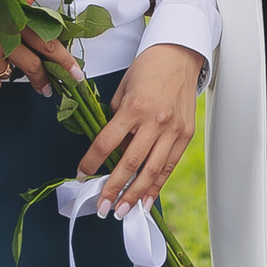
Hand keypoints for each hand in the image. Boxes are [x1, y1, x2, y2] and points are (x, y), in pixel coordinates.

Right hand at [0, 6, 79, 97]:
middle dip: (49, 79)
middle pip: (36, 64)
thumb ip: (12, 9)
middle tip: (54, 89)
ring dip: (3, 71)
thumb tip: (35, 12)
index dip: (64, 58)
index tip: (77, 73)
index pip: (47, 40)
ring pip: (10, 75)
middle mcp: (4, 37)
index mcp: (10, 17)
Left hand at [76, 43, 202, 211]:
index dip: (91, 162)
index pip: (107, 142)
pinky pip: (169, 166)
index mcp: (134, 106)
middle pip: (130, 163)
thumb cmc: (148, 68)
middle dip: (113, 188)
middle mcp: (155, 120)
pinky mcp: (185, 134)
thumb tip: (111, 149)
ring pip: (152, 170)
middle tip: (101, 207)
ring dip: (134, 194)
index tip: (81, 175)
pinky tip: (146, 201)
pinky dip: (157, 186)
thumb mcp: (123, 89)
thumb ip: (117, 119)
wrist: (179, 55)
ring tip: (121, 211)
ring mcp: (173, 129)